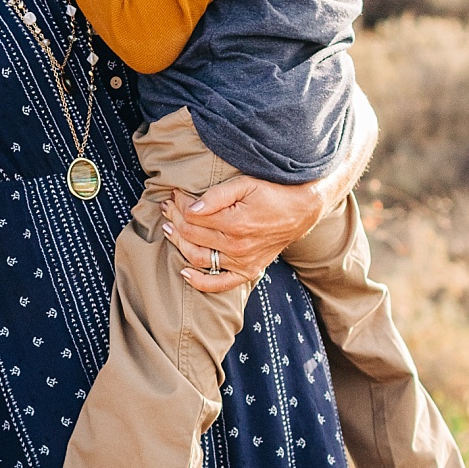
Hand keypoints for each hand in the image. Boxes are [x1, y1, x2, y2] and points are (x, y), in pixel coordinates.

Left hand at [160, 175, 324, 292]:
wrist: (302, 210)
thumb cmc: (272, 193)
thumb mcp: (245, 184)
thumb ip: (217, 195)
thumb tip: (192, 207)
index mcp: (235, 223)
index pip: (193, 216)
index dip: (179, 205)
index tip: (174, 195)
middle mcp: (237, 246)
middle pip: (192, 235)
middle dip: (174, 219)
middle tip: (167, 208)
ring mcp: (242, 261)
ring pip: (198, 257)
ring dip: (178, 244)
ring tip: (168, 229)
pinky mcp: (249, 270)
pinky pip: (220, 283)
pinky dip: (200, 281)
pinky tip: (184, 272)